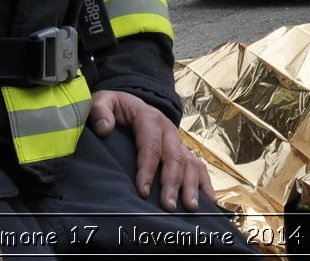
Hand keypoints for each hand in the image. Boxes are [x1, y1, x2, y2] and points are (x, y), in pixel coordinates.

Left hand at [90, 89, 213, 212]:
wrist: (131, 103)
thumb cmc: (116, 107)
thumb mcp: (104, 101)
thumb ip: (100, 110)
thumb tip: (104, 128)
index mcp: (150, 118)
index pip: (150, 145)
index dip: (148, 169)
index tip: (143, 191)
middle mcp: (168, 130)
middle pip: (174, 157)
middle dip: (172, 183)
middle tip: (168, 206)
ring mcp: (177, 141)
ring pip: (189, 163)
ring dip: (191, 186)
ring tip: (190, 208)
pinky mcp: (182, 151)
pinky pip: (197, 166)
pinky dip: (205, 183)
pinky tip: (209, 200)